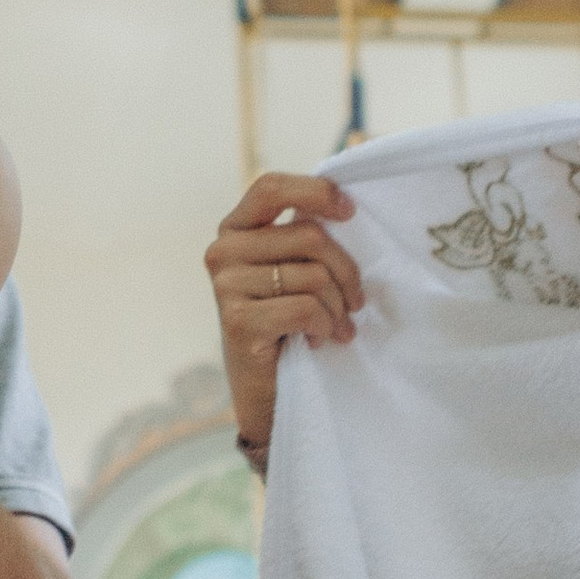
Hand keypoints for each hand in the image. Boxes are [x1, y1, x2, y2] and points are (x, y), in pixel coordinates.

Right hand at [204, 171, 361, 456]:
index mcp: (236, 230)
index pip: (271, 187)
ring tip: (336, 326)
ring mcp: (226, 285)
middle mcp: (223, 251)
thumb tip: (346, 206)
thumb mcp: (293, 272)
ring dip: (339, 307)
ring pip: (313, 275)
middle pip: (309, 235)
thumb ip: (304, 239)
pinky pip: (306, 308)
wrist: (265, 391)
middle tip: (356, 302)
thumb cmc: (286, 325)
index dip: (316, 192)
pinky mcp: (237, 320)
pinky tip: (319, 339)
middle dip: (347, 272)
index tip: (350, 212)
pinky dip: (325, 327)